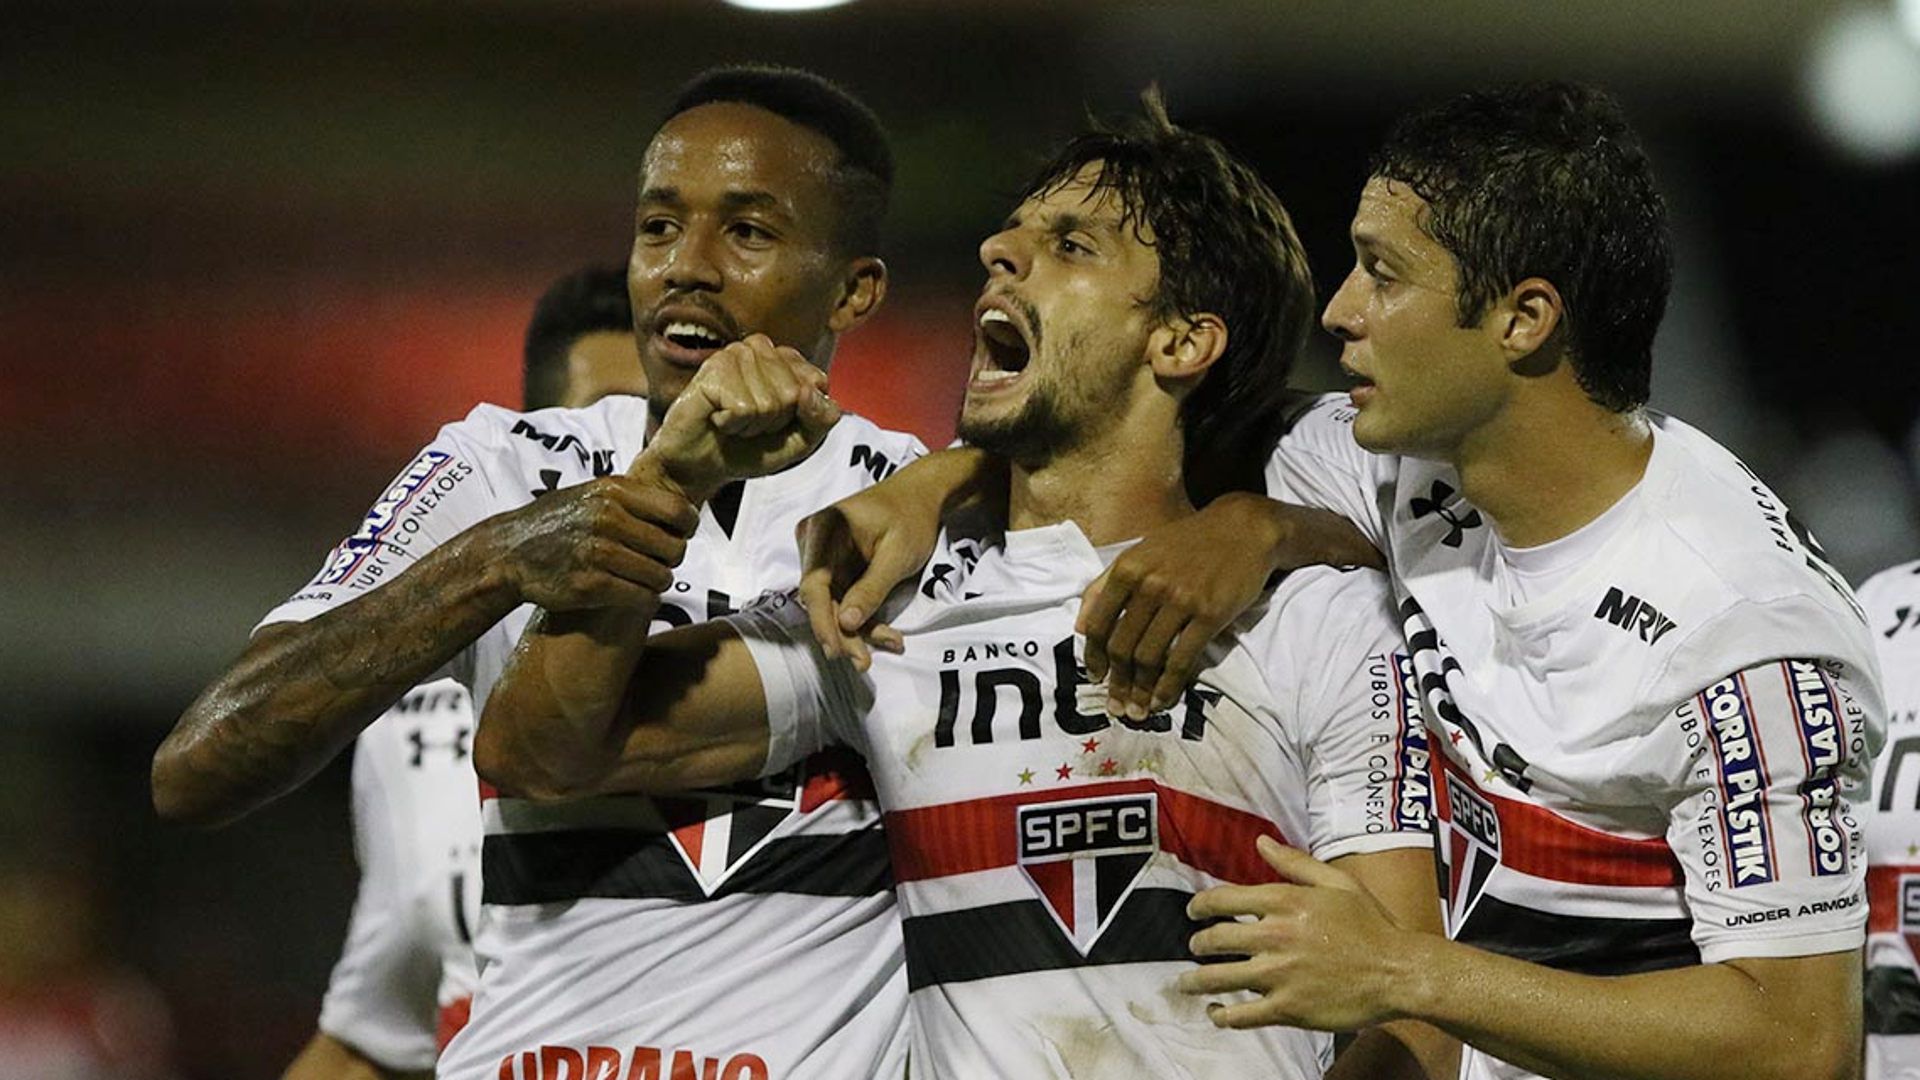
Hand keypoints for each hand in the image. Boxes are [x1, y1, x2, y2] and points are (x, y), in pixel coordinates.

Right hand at [489, 475, 698, 610]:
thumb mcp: (590, 494)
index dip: (687, 528)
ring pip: (661, 577)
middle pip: (674, 548)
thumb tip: (680, 508)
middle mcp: (608, 519)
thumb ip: (630, 497)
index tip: (679, 535)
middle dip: (670, 560)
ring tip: (642, 579)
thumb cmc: (555, 523)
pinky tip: (633, 595)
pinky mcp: (590, 585)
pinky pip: (641, 598)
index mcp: (613, 492)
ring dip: (657, 583)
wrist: (509, 554)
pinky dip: (644, 600)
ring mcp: (598, 553)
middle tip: (656, 562)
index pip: (678, 511)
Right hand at [641, 334, 840, 501]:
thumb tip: (811, 391)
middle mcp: (760, 348)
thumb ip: (822, 417)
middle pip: (794, 394)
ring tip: (733, 421)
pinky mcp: (714, 368)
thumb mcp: (801, 440)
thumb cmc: (748, 447)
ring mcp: (736, 354)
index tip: (777, 422)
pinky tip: (719, 419)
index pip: (817, 383)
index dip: (801, 416)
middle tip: (750, 424)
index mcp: (785, 358)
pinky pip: (744, 407)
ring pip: (769, 402)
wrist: (701, 466)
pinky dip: (734, 424)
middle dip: (775, 422)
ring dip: (752, 425)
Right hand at [794, 493, 928, 669]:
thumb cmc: (911, 517)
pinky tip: (888, 635)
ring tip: (890, 644)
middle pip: (822, 599)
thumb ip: (871, 588)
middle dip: (843, 633)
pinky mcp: (836, 570)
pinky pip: (844, 600)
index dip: (822, 621)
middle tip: (863, 662)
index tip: (835, 649)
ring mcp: (823, 558)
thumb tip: (847, 623)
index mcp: (824, 530)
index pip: (814, 584)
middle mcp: (815, 544)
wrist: (921, 498)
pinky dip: (865, 618)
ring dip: (858, 630)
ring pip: (834, 605)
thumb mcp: (897, 554)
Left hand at [1077, 492, 1282, 717]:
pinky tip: (1162, 700)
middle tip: (1116, 706)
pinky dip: (1168, 686)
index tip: (1094, 678)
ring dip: (1140, 691)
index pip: (1100, 624)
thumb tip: (1081, 626)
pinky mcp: (1209, 615)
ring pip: (1149, 658)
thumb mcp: (1140, 552)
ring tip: (1138, 711)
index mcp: (1127, 569)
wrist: (1241, 528)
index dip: (1094, 657)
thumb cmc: (1186, 543)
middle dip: (1117, 683)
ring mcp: (1180, 600)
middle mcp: (1149, 585)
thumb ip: (1105, 585)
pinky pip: (1182, 660)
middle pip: (1123, 647)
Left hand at [1178, 837, 1412, 1031]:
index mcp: (1285, 902)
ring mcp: (1279, 975)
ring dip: (1195, 981)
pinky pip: (1242, 1015)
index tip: (1192, 912)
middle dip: (1197, 944)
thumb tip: (1260, 842)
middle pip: (1215, 939)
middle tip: (1194, 947)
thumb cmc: (1371, 925)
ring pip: (1219, 978)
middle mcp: (1275, 936)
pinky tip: (1216, 1012)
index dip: (1200, 906)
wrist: (1399, 971)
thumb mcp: (1336, 882)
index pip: (1223, 900)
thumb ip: (1294, 863)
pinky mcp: (1288, 1009)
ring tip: (1186, 983)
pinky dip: (1222, 1015)